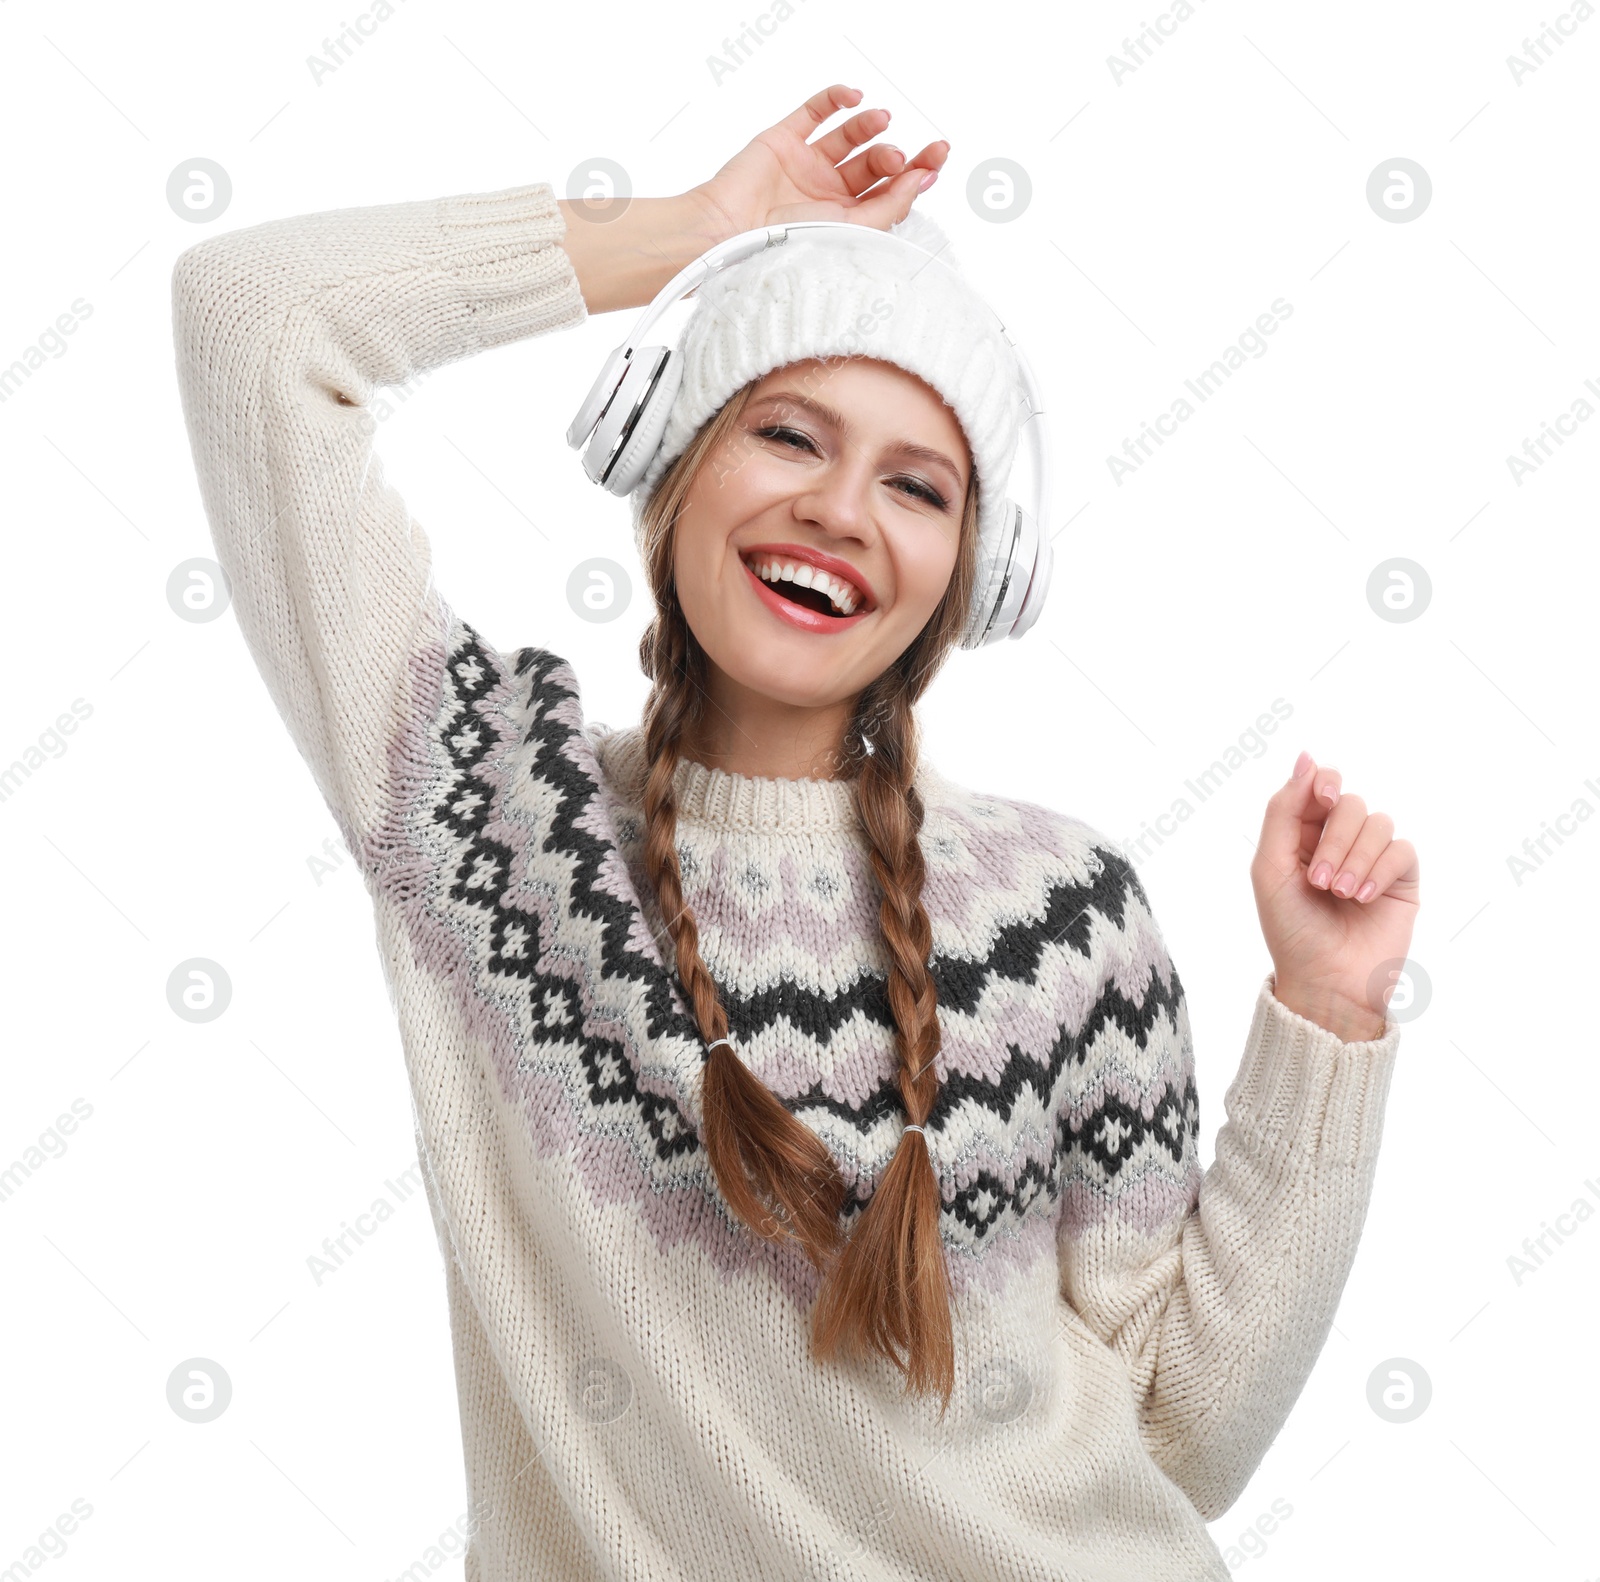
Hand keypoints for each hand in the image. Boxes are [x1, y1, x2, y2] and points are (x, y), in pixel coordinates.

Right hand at [687, 83, 950, 241]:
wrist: (730, 233)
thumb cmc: (785, 245)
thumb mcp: (851, 230)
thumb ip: (890, 205)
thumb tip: (924, 178)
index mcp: (847, 222)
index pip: (891, 192)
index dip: (917, 173)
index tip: (938, 156)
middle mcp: (829, 194)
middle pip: (875, 165)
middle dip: (895, 156)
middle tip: (897, 156)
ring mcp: (806, 165)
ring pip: (849, 137)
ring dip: (870, 125)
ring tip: (881, 121)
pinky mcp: (784, 140)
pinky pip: (814, 112)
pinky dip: (835, 99)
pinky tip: (853, 96)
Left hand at [1250, 751, 1420, 1042]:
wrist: (1325, 982)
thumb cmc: (1291, 930)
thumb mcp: (1271, 868)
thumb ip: (1283, 811)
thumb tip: (1307, 758)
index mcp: (1301, 835)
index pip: (1318, 787)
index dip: (1323, 784)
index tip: (1321, 800)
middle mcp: (1339, 842)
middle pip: (1349, 803)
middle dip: (1334, 838)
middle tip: (1320, 881)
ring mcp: (1372, 859)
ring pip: (1377, 822)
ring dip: (1355, 858)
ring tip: (1340, 894)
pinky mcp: (1401, 880)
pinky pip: (1401, 849)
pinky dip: (1380, 869)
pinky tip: (1362, 898)